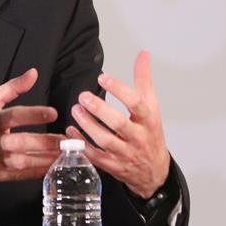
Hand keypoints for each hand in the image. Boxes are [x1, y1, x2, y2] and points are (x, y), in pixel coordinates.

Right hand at [0, 68, 63, 182]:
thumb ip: (13, 87)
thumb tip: (33, 74)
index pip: (14, 115)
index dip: (34, 114)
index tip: (53, 113)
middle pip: (21, 143)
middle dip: (45, 143)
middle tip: (66, 140)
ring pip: (23, 162)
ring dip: (45, 159)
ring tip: (63, 155)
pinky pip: (19, 175)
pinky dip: (36, 172)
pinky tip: (50, 167)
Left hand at [68, 50, 170, 197]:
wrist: (154, 171)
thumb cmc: (150, 135)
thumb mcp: (152, 107)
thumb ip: (144, 80)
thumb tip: (143, 55)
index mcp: (148, 120)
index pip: (136, 103)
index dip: (119, 89)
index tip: (102, 78)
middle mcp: (137, 137)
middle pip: (118, 124)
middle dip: (99, 109)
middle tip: (83, 96)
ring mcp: (125, 154)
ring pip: (104, 141)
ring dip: (87, 125)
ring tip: (76, 110)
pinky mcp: (113, 166)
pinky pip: (95, 156)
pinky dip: (81, 144)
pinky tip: (70, 132)